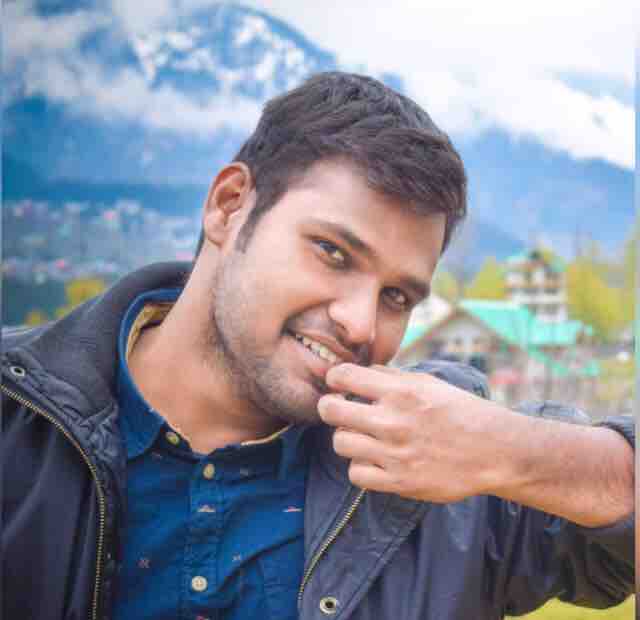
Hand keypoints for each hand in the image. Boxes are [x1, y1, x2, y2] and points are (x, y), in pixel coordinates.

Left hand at [317, 363, 511, 502]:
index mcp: (401, 391)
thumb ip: (392, 377)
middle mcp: (393, 421)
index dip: (335, 377)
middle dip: (329, 405)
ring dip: (346, 436)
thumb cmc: (463, 412)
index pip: (344, 376)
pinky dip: (360, 466)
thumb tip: (361, 372)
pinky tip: (373, 459)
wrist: (495, 451)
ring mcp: (394, 454)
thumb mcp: (430, 383)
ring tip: (360, 435)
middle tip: (337, 408)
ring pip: (340, 442)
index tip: (338, 383)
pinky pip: (356, 474)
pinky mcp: (399, 482)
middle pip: (331, 409)